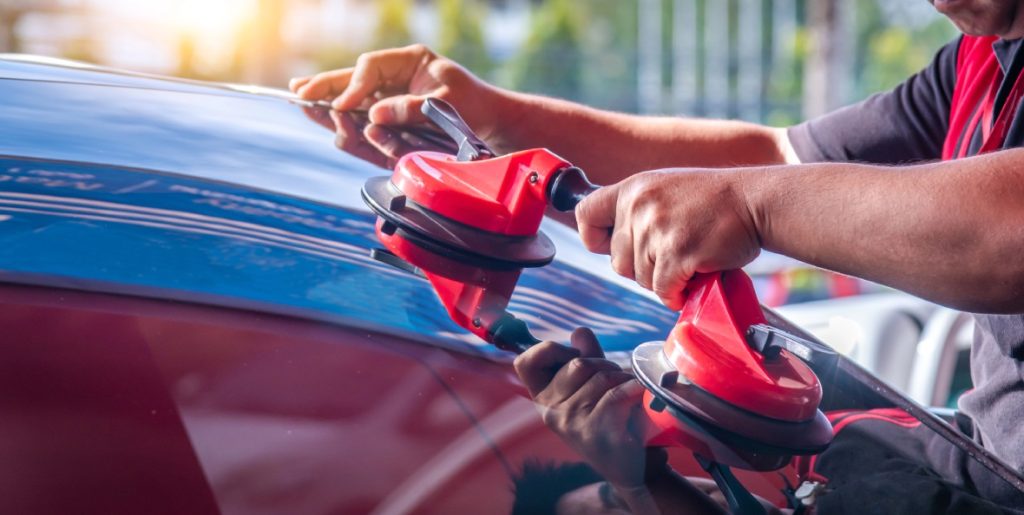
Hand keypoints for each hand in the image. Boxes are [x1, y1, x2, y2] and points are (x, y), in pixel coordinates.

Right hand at [290, 44, 511, 158]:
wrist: (489, 123)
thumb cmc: (474, 107)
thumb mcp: (446, 104)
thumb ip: (410, 108)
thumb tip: (374, 115)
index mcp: (411, 61)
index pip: (371, 67)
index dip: (353, 87)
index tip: (342, 107)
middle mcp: (397, 75)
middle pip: (353, 77)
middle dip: (326, 86)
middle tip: (299, 93)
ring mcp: (392, 95)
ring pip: (352, 95)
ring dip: (328, 100)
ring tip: (303, 100)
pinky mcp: (391, 115)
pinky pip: (362, 114)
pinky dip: (343, 117)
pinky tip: (323, 113)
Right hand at [513, 328, 664, 489]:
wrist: (633, 464)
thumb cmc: (612, 418)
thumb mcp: (593, 382)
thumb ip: (585, 355)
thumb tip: (579, 331)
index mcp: (543, 397)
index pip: (524, 362)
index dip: (549, 350)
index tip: (572, 357)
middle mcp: (550, 411)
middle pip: (578, 364)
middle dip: (604, 364)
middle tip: (615, 380)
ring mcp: (570, 422)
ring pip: (601, 376)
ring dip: (623, 378)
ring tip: (629, 393)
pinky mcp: (593, 431)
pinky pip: (615, 393)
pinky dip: (633, 389)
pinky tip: (637, 397)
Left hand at [575, 169, 761, 310]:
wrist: (756, 201)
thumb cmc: (717, 201)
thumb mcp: (665, 189)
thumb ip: (638, 211)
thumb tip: (613, 247)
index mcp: (632, 188)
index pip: (585, 214)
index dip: (595, 238)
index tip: (611, 247)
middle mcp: (638, 206)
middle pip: (616, 262)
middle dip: (642, 269)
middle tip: (672, 258)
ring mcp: (656, 229)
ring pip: (640, 279)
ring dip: (664, 281)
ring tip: (689, 262)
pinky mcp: (676, 253)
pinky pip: (663, 290)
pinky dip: (678, 294)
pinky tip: (694, 281)